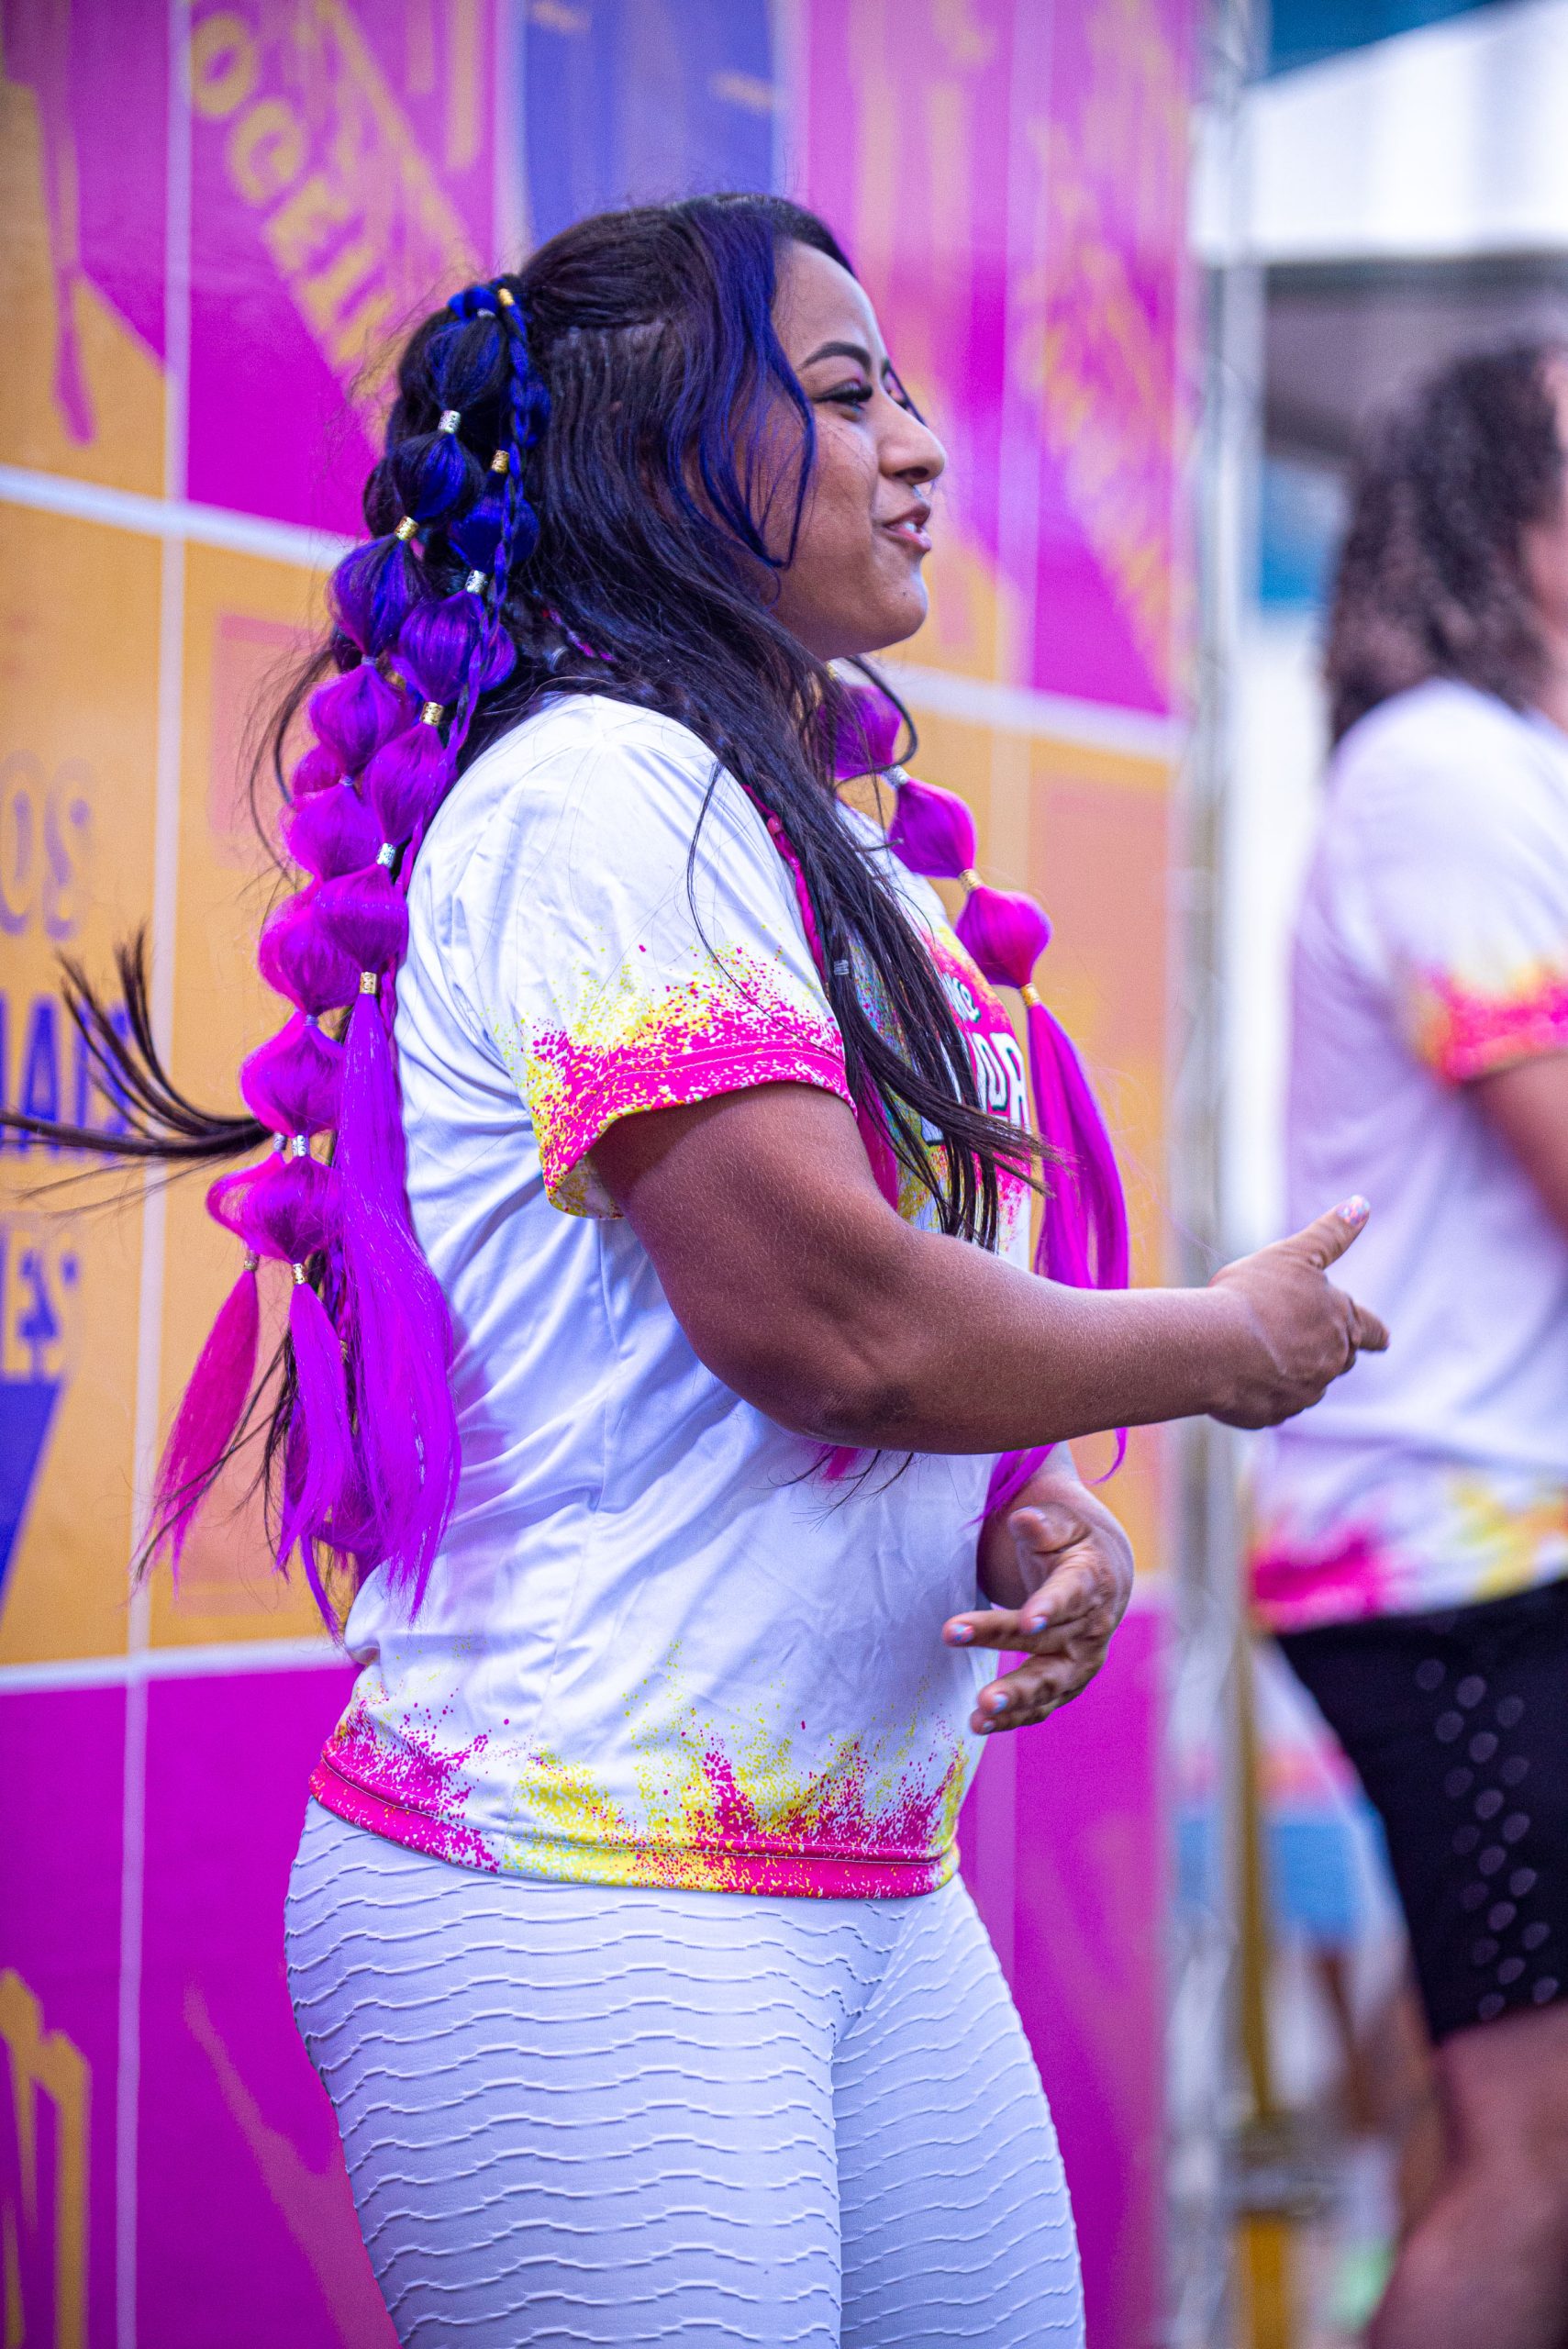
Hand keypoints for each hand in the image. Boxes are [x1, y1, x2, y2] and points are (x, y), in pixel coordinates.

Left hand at [942, 1476, 1134, 1734]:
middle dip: (1013, 1659)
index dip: (1051, 1608)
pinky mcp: (1067, 1681)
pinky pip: (1042, 1704)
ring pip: (1049, 1684)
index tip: (1029, 1622)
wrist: (1103, 1573)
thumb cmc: (1072, 1542)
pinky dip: (1014, 1717)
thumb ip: (1043, 1523)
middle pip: (1049, 1645)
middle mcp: (1091, 1628)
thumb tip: (1024, 1520)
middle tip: (984, 1685)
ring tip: (980, 1713)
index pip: (1071, 1595)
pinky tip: (980, 1725)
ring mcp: (1081, 1660)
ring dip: (1016, 1701)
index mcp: (1090, 1581)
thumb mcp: (1062, 1523)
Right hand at [1205, 1198, 1388, 1429]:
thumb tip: (1361, 1204)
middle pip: (1340, 1359)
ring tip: (1258, 1353)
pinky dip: (1261, 1391)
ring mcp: (1304, 1393)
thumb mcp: (1293, 1255)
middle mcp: (1332, 1362)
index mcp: (1342, 1323)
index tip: (1383, 1338)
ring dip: (1292, 1371)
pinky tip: (1236, 1374)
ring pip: (1307, 1384)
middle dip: (1327, 1350)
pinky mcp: (1273, 1415)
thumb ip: (1330, 1234)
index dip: (1374, 1332)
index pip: (1372, 1330)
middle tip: (1303, 1338)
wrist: (1216, 1348)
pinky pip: (1272, 1404)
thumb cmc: (1254, 1297)